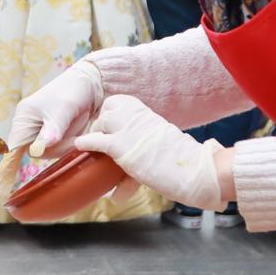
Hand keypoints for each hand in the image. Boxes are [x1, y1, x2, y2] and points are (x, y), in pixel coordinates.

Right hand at [7, 57, 106, 161]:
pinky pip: (60, 148)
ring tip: (77, 127)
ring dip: (66, 144)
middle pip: (37, 152)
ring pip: (51, 152)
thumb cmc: (72, 91)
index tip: (1, 189)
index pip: (14, 147)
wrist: (91, 84)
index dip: (8, 167)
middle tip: (73, 135)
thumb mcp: (63, 109)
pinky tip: (77, 130)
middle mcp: (29, 126)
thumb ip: (52, 128)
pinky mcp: (54, 135)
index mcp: (24, 117)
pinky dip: (70, 142)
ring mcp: (42, 131)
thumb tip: (40, 148)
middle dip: (57, 147)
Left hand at [73, 95, 228, 211]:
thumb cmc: (182, 162)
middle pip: (108, 110)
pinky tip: (80, 146)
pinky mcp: (122, 147)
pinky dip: (86, 143)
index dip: (111, 114)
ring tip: (93, 150)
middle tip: (100, 139)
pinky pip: (97, 141)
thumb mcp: (160, 145)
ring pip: (101, 123)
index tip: (107, 125)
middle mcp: (138, 116)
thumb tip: (137, 171)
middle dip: (101, 124)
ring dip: (95, 136)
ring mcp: (129, 130)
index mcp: (148, 113)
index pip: (120, 103)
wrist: (196, 169)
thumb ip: (145, 148)